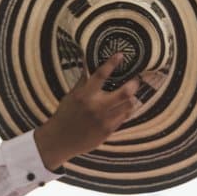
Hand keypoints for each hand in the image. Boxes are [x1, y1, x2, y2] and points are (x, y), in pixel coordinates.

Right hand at [32, 54, 165, 170]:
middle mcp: (96, 106)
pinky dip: (127, 110)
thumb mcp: (71, 96)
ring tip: (131, 94)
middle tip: (135, 80)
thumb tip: (87, 63)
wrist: (61, 140)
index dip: (112, 63)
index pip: (100, 75)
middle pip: (124, 93)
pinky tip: (125, 107)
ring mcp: (104, 120)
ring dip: (132, 98)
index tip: (120, 55)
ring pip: (128, 105)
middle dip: (134, 84)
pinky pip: (124, 117)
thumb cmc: (65, 115)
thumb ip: (83, 81)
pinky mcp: (108, 131)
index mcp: (84, 95)